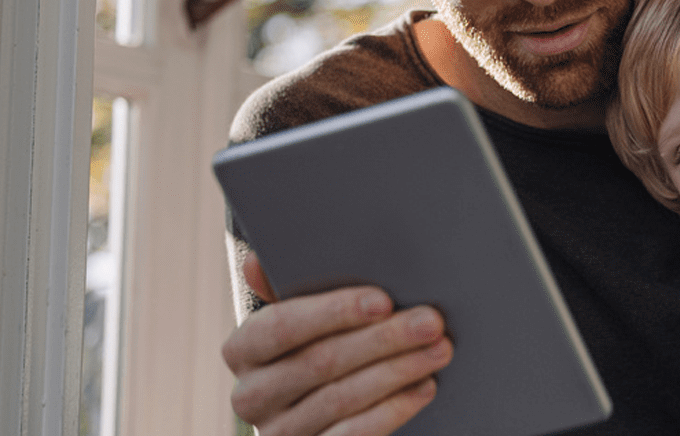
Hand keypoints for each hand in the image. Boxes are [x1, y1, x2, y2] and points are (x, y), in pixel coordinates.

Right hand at [222, 253, 452, 435]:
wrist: (316, 405)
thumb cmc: (311, 344)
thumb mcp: (297, 315)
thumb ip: (283, 288)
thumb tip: (256, 261)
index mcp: (242, 349)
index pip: (282, 326)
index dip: (333, 312)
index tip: (383, 300)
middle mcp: (251, 395)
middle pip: (321, 362)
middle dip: (383, 339)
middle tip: (429, 322)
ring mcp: (279, 432)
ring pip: (342, 398)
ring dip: (398, 371)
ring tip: (437, 350)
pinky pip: (352, 435)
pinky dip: (393, 410)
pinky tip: (423, 388)